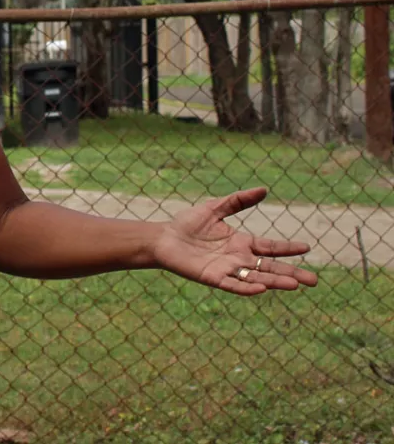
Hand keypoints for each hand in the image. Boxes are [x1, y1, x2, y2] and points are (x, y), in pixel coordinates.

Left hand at [152, 187, 318, 295]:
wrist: (163, 238)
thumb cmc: (188, 224)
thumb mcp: (215, 208)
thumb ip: (238, 200)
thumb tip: (264, 189)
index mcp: (242, 243)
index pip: (270, 247)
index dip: (288, 248)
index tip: (307, 247)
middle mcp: (238, 258)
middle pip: (270, 267)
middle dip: (291, 273)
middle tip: (314, 281)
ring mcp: (227, 269)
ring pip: (256, 277)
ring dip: (275, 281)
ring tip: (295, 285)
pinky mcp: (212, 278)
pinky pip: (233, 285)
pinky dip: (247, 286)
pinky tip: (261, 288)